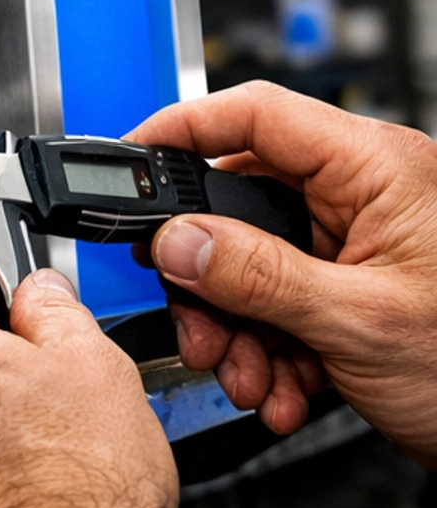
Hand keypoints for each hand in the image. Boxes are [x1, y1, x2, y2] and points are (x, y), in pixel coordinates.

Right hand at [130, 83, 436, 463]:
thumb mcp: (358, 321)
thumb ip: (257, 276)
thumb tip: (177, 241)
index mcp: (375, 168)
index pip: (257, 114)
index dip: (185, 129)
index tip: (131, 159)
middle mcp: (366, 195)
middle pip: (243, 203)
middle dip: (212, 278)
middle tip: (197, 326)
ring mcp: (361, 246)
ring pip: (256, 264)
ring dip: (239, 330)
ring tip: (250, 380)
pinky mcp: (357, 293)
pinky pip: (284, 305)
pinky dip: (273, 353)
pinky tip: (284, 392)